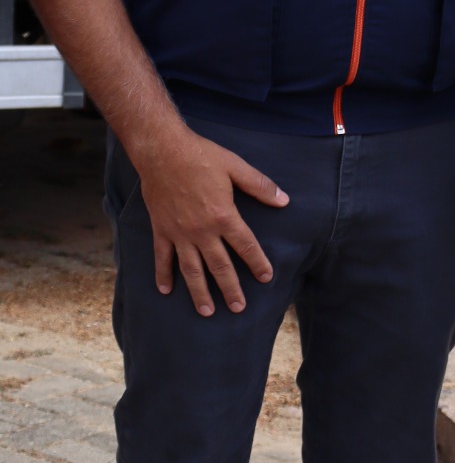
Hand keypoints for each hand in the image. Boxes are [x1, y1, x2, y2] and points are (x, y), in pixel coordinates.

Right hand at [134, 128, 289, 316]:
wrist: (163, 151)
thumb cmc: (202, 156)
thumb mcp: (236, 166)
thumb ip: (260, 185)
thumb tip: (284, 200)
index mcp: (223, 215)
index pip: (246, 246)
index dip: (258, 263)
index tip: (266, 278)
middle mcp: (202, 230)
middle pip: (219, 266)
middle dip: (230, 289)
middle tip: (238, 308)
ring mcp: (180, 233)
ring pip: (191, 269)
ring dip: (200, 292)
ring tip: (207, 311)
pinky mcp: (161, 230)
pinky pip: (162, 258)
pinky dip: (163, 275)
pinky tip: (166, 291)